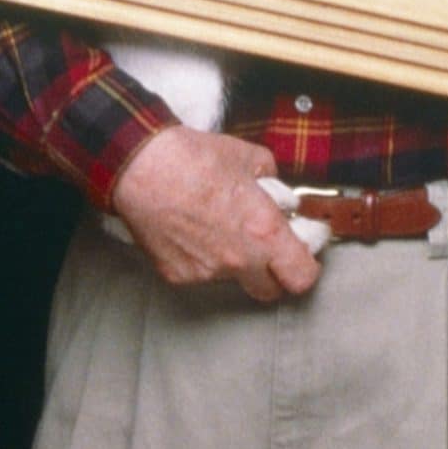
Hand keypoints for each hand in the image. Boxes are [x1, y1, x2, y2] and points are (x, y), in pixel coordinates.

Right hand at [111, 124, 321, 300]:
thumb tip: (281, 196)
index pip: (302, 277)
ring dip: (234, 261)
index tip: (301, 252)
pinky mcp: (178, 275)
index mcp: (264, 232)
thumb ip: (275, 182)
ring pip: (233, 279)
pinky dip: (202, 257)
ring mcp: (206, 273)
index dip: (306, 266)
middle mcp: (238, 261)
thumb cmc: (194, 158)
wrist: (141, 167)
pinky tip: (191, 230)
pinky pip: (201, 273)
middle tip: (265, 246)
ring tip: (216, 226)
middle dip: (273, 272)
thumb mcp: (250, 157)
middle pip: (270, 291)